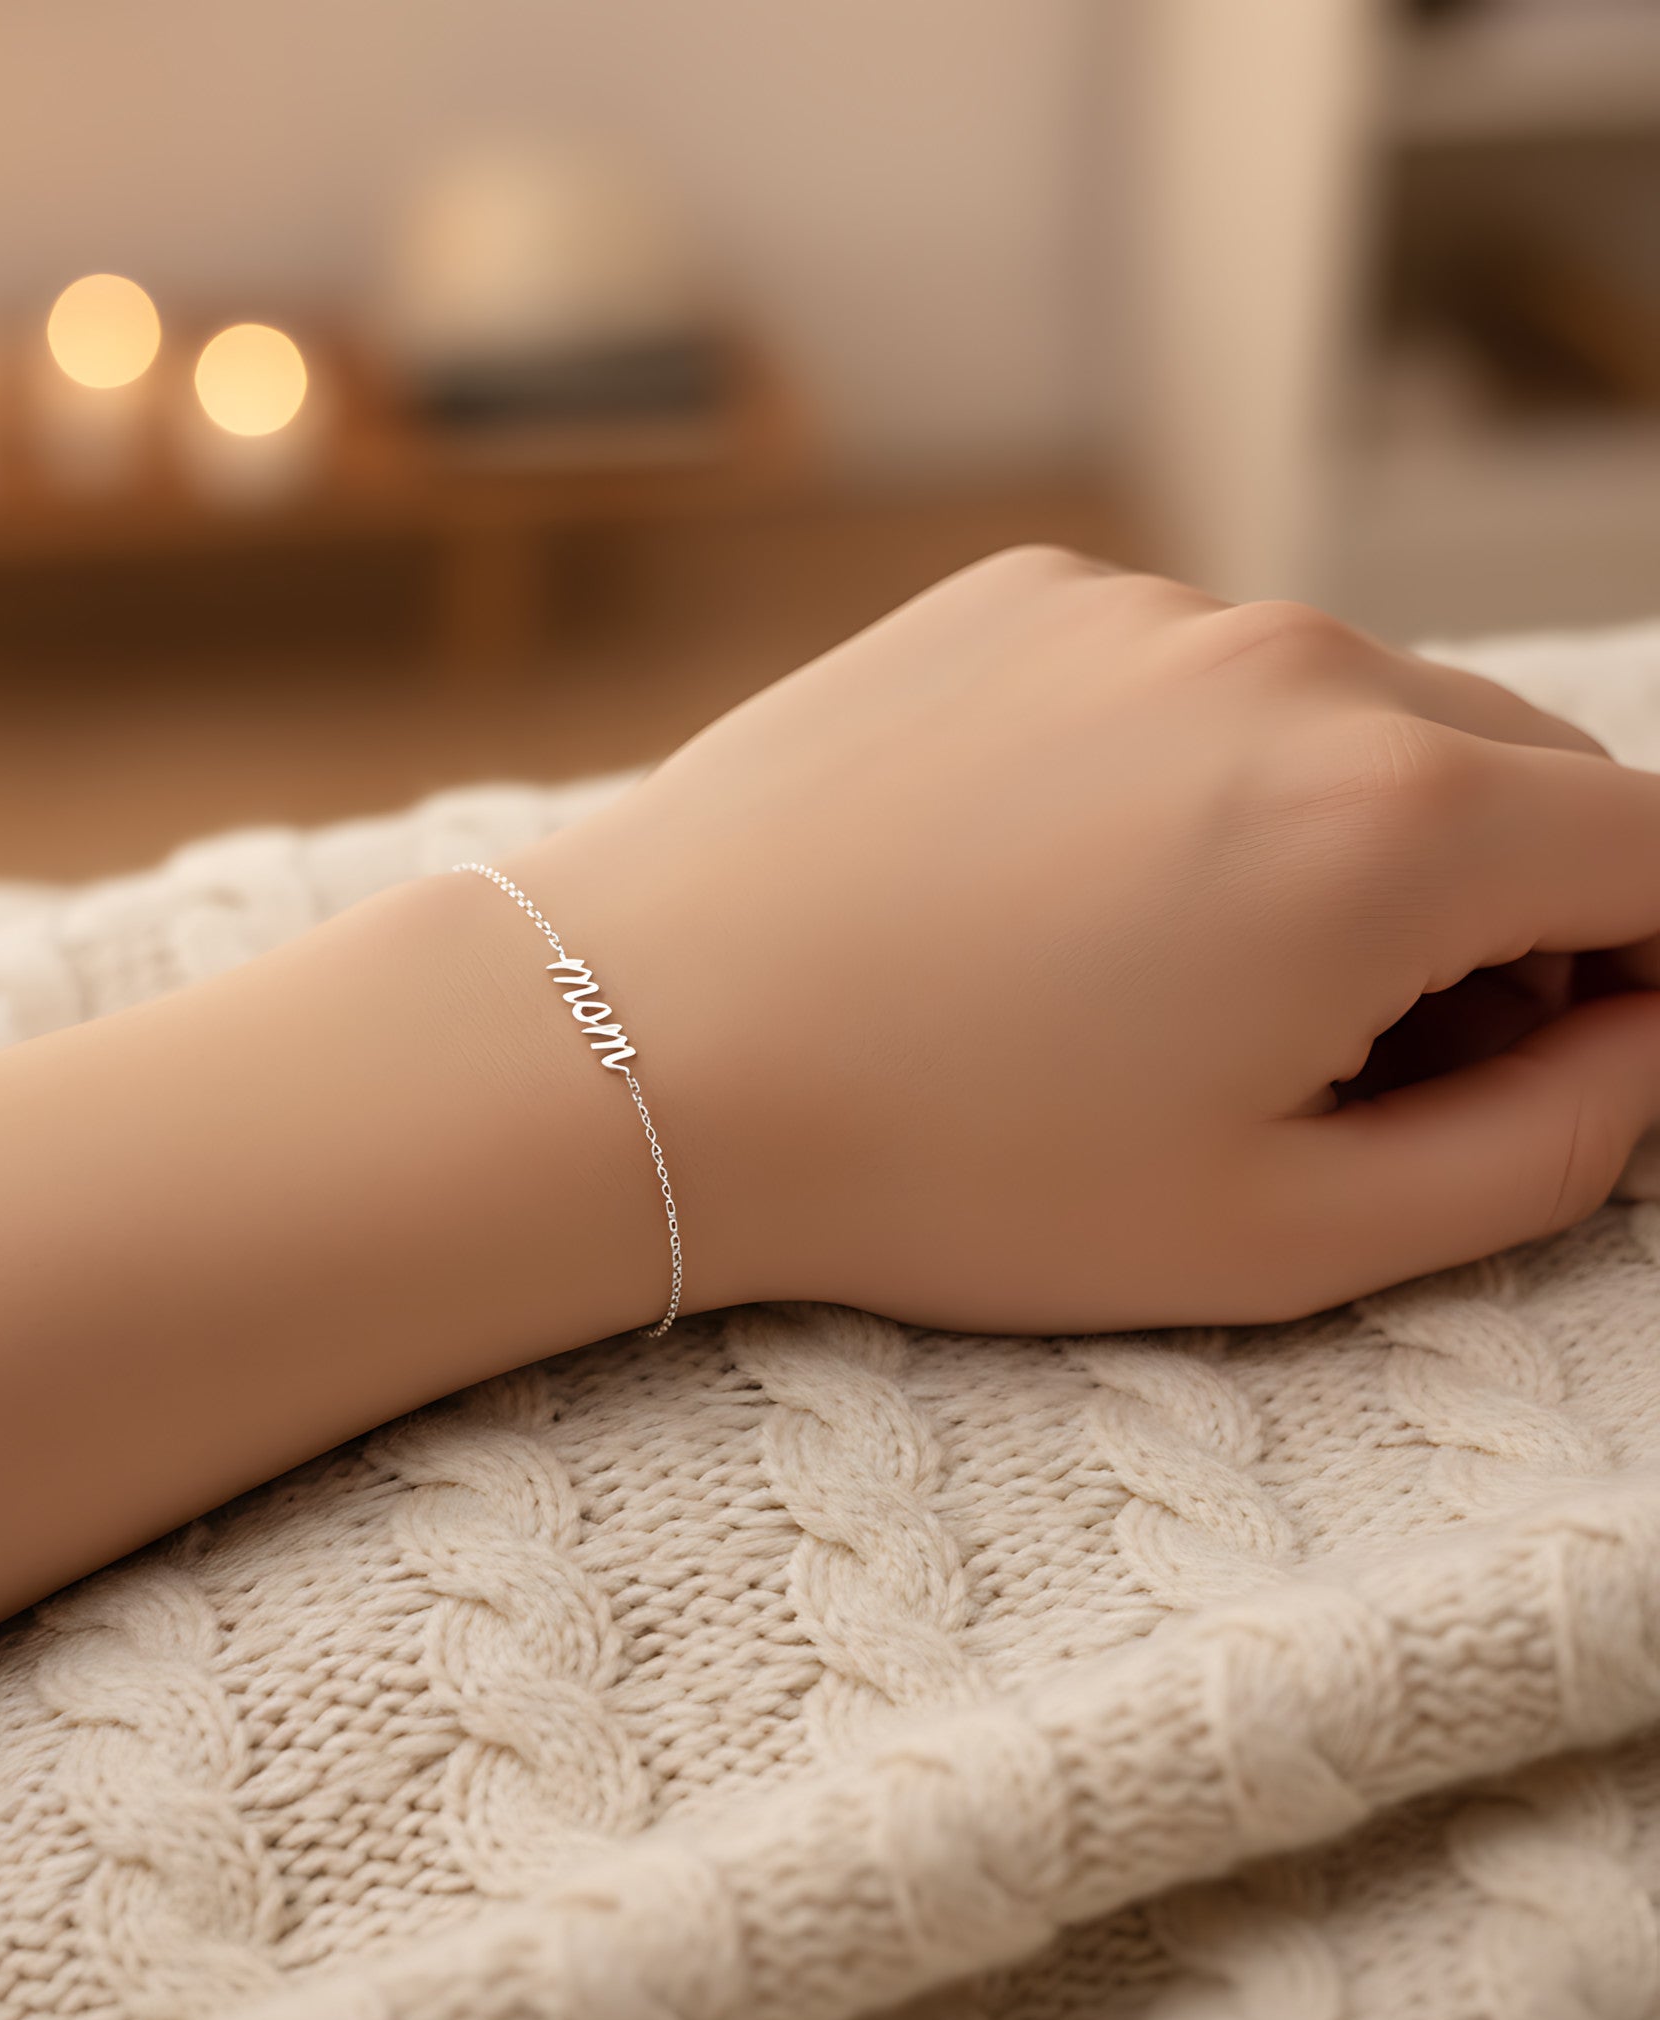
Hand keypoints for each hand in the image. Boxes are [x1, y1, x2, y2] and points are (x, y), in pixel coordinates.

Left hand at [503, 546, 1659, 1329]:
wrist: (649, 1044)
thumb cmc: (948, 1169)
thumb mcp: (1284, 1234)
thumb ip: (1547, 1149)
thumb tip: (1646, 1044)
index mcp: (1394, 821)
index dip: (1649, 972)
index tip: (1553, 1054)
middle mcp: (1291, 661)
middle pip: (1517, 773)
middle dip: (1507, 909)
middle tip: (1357, 1050)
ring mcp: (1143, 607)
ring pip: (1351, 711)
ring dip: (1342, 829)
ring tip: (1174, 976)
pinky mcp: (1021, 595)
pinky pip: (1188, 674)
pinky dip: (1191, 766)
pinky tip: (1053, 883)